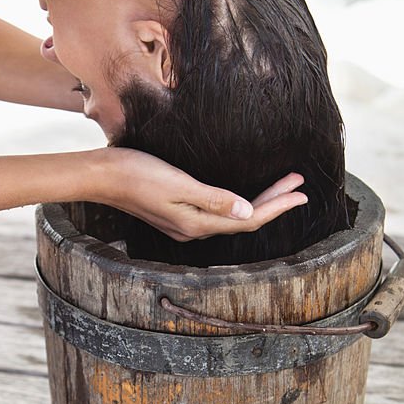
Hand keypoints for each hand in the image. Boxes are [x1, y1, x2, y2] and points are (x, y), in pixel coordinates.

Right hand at [92, 147, 307, 241]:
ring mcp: (185, 223)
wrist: (101, 175)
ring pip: (233, 216)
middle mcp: (194, 229)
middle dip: (274, 202)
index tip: (302, 193)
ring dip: (259, 201)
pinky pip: (219, 212)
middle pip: (244, 219)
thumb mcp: (179, 184)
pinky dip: (239, 202)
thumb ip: (214, 199)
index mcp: (197, 224)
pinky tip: (244, 196)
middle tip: (299, 184)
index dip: (278, 207)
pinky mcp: (178, 213)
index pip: (249, 220)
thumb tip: (248, 213)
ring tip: (282, 185)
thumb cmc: (137, 174)